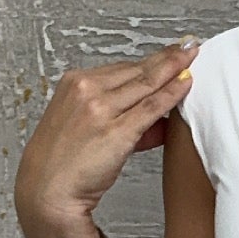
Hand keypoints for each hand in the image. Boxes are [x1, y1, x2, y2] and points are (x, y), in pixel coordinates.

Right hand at [13, 40, 199, 237]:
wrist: (46, 191)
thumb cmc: (63, 164)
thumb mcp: (83, 127)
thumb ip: (118, 117)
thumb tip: (157, 119)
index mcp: (74, 83)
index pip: (121, 68)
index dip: (149, 62)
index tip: (168, 53)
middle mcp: (86, 90)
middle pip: (135, 70)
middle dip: (166, 58)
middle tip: (189, 46)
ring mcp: (101, 109)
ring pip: (146, 83)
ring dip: (173, 67)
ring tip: (193, 56)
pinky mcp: (116, 131)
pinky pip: (151, 106)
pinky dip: (172, 93)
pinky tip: (186, 83)